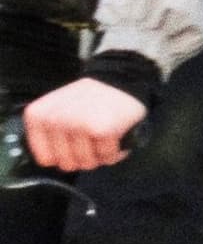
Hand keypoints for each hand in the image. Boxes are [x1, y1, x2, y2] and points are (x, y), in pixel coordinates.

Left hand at [21, 77, 142, 172]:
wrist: (122, 81)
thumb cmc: (90, 100)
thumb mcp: (57, 111)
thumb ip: (46, 134)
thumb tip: (50, 160)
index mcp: (38, 115)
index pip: (46, 159)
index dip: (65, 157)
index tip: (74, 145)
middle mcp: (54, 119)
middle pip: (67, 163)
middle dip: (84, 158)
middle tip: (93, 141)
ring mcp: (78, 123)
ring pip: (87, 162)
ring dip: (100, 156)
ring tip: (104, 138)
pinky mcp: (102, 128)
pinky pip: (107, 157)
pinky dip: (115, 153)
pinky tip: (116, 137)